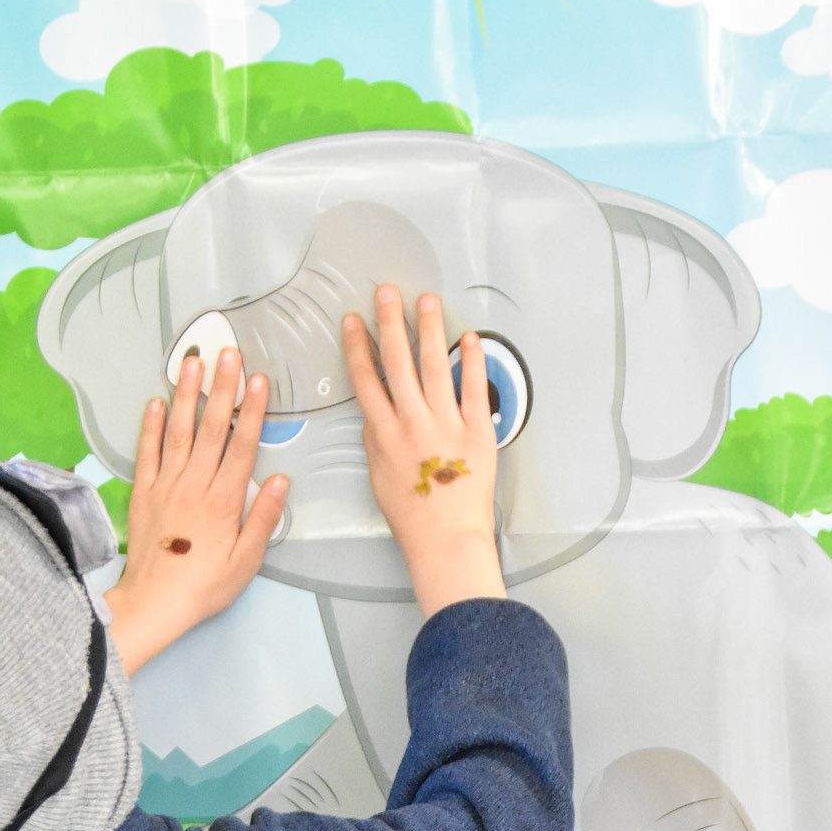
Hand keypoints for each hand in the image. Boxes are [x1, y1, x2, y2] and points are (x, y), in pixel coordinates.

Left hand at [103, 349, 288, 676]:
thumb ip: (262, 519)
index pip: (242, 446)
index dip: (252, 410)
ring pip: (177, 431)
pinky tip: (155, 402)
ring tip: (191, 361)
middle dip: (221, 388)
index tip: (259, 380)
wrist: (154, 603)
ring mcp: (166, 485)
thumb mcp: (245, 561)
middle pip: (211, 428)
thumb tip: (279, 481)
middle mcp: (195, 484)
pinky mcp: (143, 493)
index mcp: (224, 500)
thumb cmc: (204, 587)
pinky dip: (150, 426)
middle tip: (227, 352)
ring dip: (185, 394)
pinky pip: (146, 452)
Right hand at [342, 287, 504, 617]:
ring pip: (433, 366)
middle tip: (387, 291)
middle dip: (390, 322)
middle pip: (397, 362)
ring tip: (426, 300)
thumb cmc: (412, 518)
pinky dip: (471, 361)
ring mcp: (445, 424)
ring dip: (428, 328)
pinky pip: (474, 388)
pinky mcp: (477, 431)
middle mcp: (411, 422)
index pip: (366, 380)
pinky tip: (468, 338)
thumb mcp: (379, 479)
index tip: (354, 320)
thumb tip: (375, 416)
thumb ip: (375, 442)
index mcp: (384, 434)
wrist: (445, 540)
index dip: (358, 346)